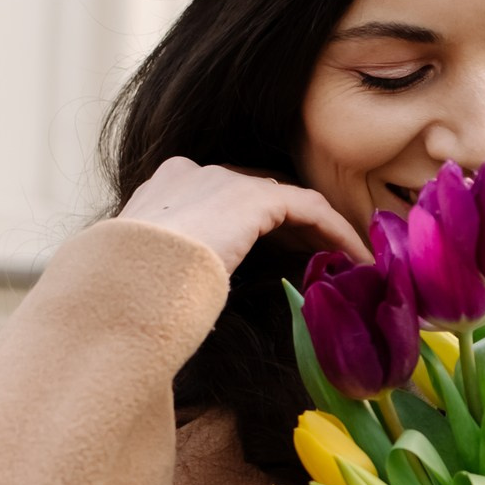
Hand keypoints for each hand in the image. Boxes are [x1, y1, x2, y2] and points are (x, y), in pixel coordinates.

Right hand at [117, 157, 371, 274]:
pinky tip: (357, 258)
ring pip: (288, 201)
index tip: (278, 257)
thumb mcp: (148, 281)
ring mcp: (222, 180)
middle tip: (324, 261)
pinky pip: (310, 209)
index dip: (254, 227)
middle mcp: (193, 174)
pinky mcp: (253, 198)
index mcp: (162, 192)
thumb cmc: (130, 298)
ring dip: (322, 232)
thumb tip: (179, 309)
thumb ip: (173, 275)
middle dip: (293, 228)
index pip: (220, 199)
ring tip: (350, 263)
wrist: (127, 284)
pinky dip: (336, 232)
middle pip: (258, 195)